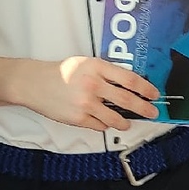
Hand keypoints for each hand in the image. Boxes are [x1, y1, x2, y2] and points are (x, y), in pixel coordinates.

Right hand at [29, 55, 159, 131]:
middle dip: (143, 108)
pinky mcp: (78, 118)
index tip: (154, 94)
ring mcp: (86, 103)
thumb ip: (106, 72)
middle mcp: (93, 84)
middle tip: (152, 112)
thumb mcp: (86, 63)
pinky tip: (103, 121)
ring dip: (125, 122)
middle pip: (127, 100)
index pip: (129, 79)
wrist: (34, 83)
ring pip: (115, 118)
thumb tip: (130, 85)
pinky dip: (104, 124)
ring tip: (127, 122)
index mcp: (97, 67)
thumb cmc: (61, 72)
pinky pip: (100, 125)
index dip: (145, 88)